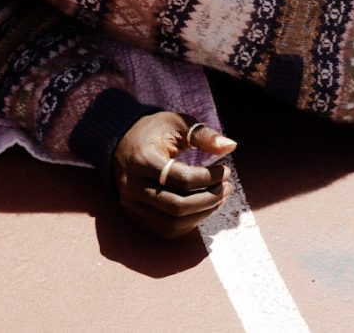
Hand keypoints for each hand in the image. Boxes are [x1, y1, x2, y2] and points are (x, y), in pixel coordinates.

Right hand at [111, 111, 237, 238]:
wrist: (122, 141)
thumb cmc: (155, 131)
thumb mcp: (179, 124)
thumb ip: (204, 135)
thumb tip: (231, 146)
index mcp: (143, 160)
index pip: (182, 179)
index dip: (209, 178)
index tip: (226, 171)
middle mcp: (133, 186)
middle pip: (177, 206)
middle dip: (209, 200)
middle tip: (227, 188)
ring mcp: (131, 204)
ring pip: (172, 223)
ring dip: (201, 214)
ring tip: (219, 198)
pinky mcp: (135, 215)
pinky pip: (165, 229)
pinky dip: (188, 224)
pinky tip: (203, 208)